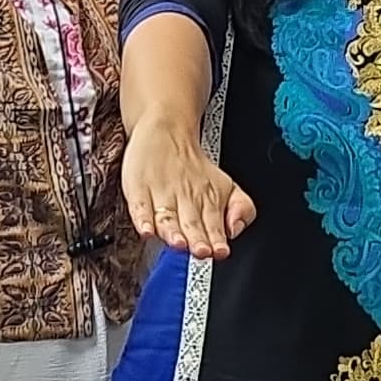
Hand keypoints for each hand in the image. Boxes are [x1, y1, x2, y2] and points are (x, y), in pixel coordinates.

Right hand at [125, 126, 254, 259]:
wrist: (165, 130)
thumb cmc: (193, 167)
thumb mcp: (227, 185)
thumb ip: (241, 209)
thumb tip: (235, 229)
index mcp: (208, 200)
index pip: (213, 226)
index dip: (216, 239)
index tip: (219, 250)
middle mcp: (185, 198)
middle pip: (190, 223)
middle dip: (196, 239)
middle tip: (201, 250)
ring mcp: (161, 194)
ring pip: (166, 217)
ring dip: (171, 231)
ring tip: (177, 242)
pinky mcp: (138, 189)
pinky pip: (140, 206)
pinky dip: (142, 219)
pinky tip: (146, 231)